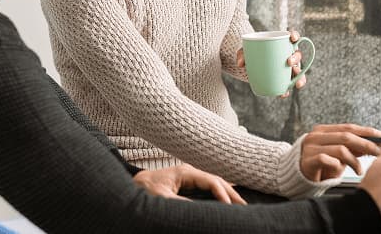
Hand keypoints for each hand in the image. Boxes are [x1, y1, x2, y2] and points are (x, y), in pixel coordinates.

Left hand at [132, 164, 246, 204]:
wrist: (134, 184)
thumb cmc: (145, 190)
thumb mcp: (162, 198)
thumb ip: (181, 203)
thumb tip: (200, 210)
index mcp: (186, 172)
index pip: (211, 181)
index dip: (222, 194)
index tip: (230, 207)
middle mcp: (190, 172)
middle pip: (217, 180)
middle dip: (232, 193)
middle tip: (246, 206)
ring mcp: (190, 176)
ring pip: (214, 183)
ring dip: (228, 193)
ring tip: (242, 205)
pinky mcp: (188, 183)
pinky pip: (208, 187)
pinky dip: (220, 192)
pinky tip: (228, 198)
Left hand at [236, 29, 306, 98]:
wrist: (249, 63)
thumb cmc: (250, 53)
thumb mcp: (245, 51)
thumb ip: (242, 54)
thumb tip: (240, 63)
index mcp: (282, 44)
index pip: (292, 37)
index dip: (295, 36)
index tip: (293, 38)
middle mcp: (288, 55)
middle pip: (297, 55)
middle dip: (296, 58)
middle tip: (288, 62)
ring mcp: (287, 67)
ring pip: (298, 71)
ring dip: (300, 77)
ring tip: (296, 83)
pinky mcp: (283, 78)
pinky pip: (288, 84)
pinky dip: (287, 89)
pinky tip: (284, 93)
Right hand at [300, 124, 380, 180]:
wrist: (295, 175)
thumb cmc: (319, 165)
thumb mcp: (338, 155)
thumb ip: (352, 149)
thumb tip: (373, 145)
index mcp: (323, 131)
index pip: (349, 127)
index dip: (366, 131)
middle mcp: (316, 136)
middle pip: (347, 136)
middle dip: (366, 144)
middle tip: (379, 153)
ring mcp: (311, 147)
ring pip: (340, 149)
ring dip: (354, 161)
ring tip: (359, 170)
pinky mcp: (308, 160)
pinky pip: (327, 160)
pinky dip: (338, 166)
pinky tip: (340, 171)